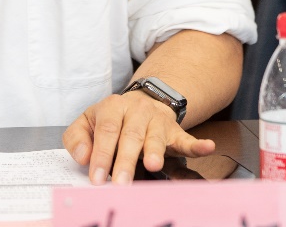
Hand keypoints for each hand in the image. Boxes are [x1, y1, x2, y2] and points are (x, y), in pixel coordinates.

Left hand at [63, 91, 215, 184]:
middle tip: (120, 183)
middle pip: (130, 136)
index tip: (97, 179)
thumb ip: (77, 138)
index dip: (101, 155)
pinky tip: (208, 147)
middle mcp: (136, 111)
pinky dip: (198, 145)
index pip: (106, 131)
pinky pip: (187, 138)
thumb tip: (82, 157)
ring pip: (156, 137)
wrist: (142, 101)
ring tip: (152, 166)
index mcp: (112, 107)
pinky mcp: (175, 132)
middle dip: (125, 160)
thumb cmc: (111, 119)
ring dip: (154, 151)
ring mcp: (157, 121)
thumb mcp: (87, 121)